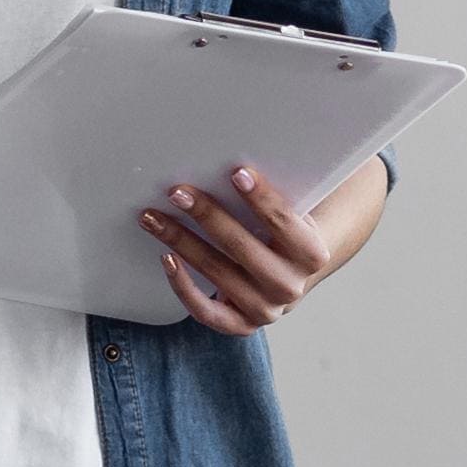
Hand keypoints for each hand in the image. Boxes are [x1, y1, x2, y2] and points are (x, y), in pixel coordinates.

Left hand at [141, 166, 334, 335]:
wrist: (294, 273)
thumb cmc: (286, 231)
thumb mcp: (295, 210)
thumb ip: (280, 188)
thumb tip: (248, 142)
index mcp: (312, 254)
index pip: (284, 222)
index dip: (261, 198)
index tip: (236, 172)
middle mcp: (290, 286)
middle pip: (243, 247)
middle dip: (207, 215)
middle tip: (177, 191)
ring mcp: (265, 309)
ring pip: (217, 273)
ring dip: (181, 241)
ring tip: (154, 217)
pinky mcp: (240, 324)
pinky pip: (206, 312)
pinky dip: (183, 286)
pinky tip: (166, 258)